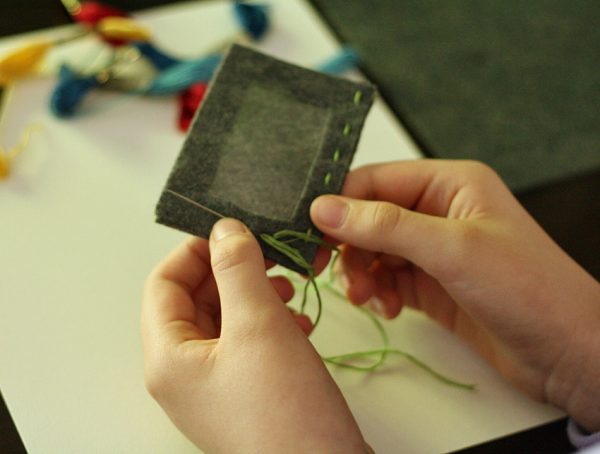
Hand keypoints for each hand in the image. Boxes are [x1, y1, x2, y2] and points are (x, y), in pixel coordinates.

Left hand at [141, 219, 365, 452]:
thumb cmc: (284, 408)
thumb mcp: (258, 324)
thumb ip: (237, 269)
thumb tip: (224, 229)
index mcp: (168, 357)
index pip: (163, 284)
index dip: (195, 251)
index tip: (232, 233)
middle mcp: (183, 373)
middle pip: (195, 301)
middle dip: (232, 273)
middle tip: (268, 254)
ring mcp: (214, 387)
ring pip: (225, 321)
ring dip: (254, 296)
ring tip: (287, 288)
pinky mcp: (244, 395)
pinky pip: (246, 344)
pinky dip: (269, 324)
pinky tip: (299, 322)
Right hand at [310, 159, 599, 431]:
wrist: (568, 352)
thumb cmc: (526, 289)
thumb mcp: (451, 249)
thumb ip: (384, 226)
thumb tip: (322, 208)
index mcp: (448, 183)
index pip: (374, 182)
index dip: (339, 205)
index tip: (309, 234)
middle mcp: (438, 210)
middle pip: (369, 217)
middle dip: (349, 246)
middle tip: (327, 272)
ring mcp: (434, 248)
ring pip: (374, 250)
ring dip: (361, 273)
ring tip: (366, 298)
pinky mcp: (432, 283)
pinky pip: (387, 278)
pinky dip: (377, 291)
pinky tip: (386, 309)